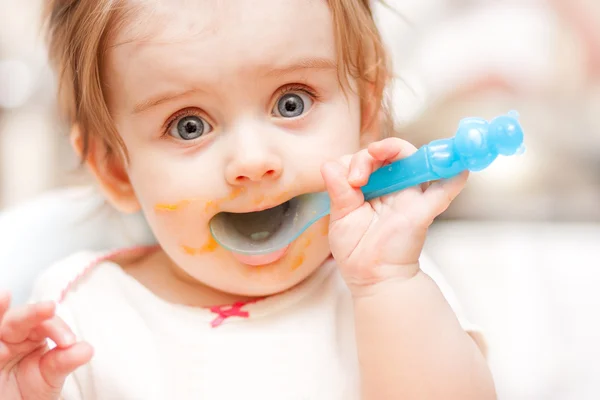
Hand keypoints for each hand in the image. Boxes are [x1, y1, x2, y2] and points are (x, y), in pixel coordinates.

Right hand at [0, 292, 92, 398]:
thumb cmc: (31, 390)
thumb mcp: (51, 376)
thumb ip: (65, 361)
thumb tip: (87, 349)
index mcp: (32, 334)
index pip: (45, 323)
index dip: (57, 328)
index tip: (69, 342)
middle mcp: (11, 335)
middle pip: (19, 319)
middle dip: (33, 313)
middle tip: (49, 308)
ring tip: (4, 297)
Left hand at [321, 137, 467, 294]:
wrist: (372, 279)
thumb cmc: (356, 250)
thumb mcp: (340, 218)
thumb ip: (338, 191)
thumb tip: (329, 165)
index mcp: (370, 187)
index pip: (364, 160)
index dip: (352, 163)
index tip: (346, 183)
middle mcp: (391, 187)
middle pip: (389, 154)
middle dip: (370, 153)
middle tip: (356, 176)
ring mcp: (408, 197)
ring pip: (413, 161)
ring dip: (397, 149)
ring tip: (380, 151)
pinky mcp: (421, 212)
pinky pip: (443, 192)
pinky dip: (453, 179)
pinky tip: (459, 168)